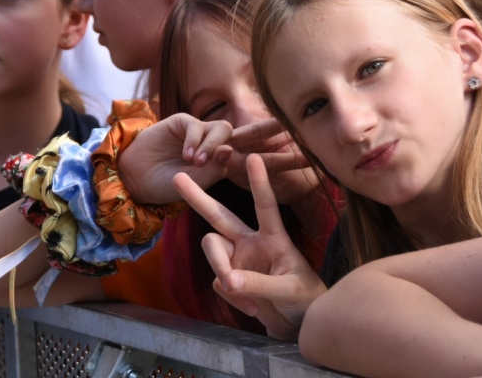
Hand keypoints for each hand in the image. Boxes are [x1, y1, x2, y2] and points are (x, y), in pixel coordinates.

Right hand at [118, 114, 303, 204]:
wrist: (135, 177)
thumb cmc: (167, 186)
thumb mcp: (200, 186)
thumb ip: (218, 170)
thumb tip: (231, 153)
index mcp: (228, 164)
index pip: (261, 159)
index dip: (284, 157)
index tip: (311, 157)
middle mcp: (219, 146)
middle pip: (251, 134)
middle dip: (272, 128)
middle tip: (292, 122)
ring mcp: (201, 132)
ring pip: (224, 129)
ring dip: (214, 144)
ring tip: (198, 161)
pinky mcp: (183, 121)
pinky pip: (198, 125)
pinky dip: (195, 140)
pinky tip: (186, 154)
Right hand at [175, 154, 324, 340]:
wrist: (296, 323)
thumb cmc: (304, 299)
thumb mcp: (289, 290)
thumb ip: (259, 284)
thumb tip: (228, 280)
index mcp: (273, 238)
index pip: (265, 206)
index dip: (259, 183)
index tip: (254, 157)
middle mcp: (251, 243)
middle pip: (219, 216)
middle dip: (198, 198)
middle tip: (178, 177)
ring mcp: (237, 260)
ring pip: (212, 249)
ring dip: (219, 267)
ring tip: (237, 289)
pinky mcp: (228, 279)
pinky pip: (219, 281)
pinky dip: (232, 296)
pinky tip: (252, 308)